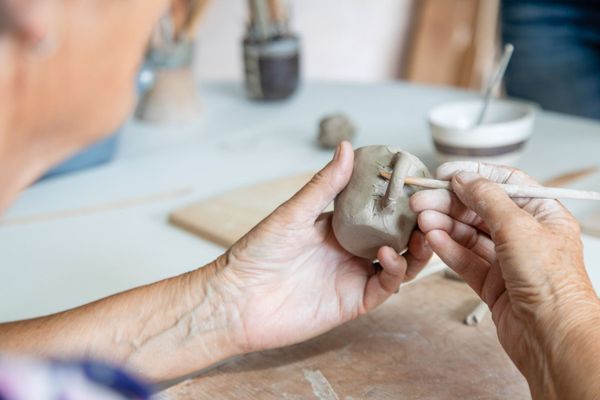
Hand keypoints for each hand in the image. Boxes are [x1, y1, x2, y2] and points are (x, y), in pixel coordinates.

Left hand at [212, 141, 431, 352]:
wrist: (237, 301)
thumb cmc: (257, 253)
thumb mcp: (294, 213)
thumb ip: (325, 185)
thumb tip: (346, 148)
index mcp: (338, 226)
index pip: (378, 210)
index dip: (400, 200)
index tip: (419, 184)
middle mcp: (350, 250)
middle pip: (396, 237)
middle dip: (417, 226)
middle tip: (432, 212)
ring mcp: (353, 275)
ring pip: (398, 264)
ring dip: (415, 249)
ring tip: (421, 234)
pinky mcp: (353, 301)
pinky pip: (384, 287)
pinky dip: (394, 272)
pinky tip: (390, 256)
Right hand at [410, 161, 599, 399]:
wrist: (551, 337)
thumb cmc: (553, 285)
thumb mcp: (518, 227)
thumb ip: (488, 198)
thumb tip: (465, 178)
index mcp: (542, 215)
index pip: (504, 183)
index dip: (473, 176)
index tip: (445, 174)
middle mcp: (525, 235)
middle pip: (480, 209)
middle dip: (449, 203)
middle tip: (422, 200)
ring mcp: (507, 260)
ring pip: (468, 235)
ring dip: (444, 225)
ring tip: (423, 220)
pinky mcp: (492, 283)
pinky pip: (465, 259)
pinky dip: (448, 249)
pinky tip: (433, 240)